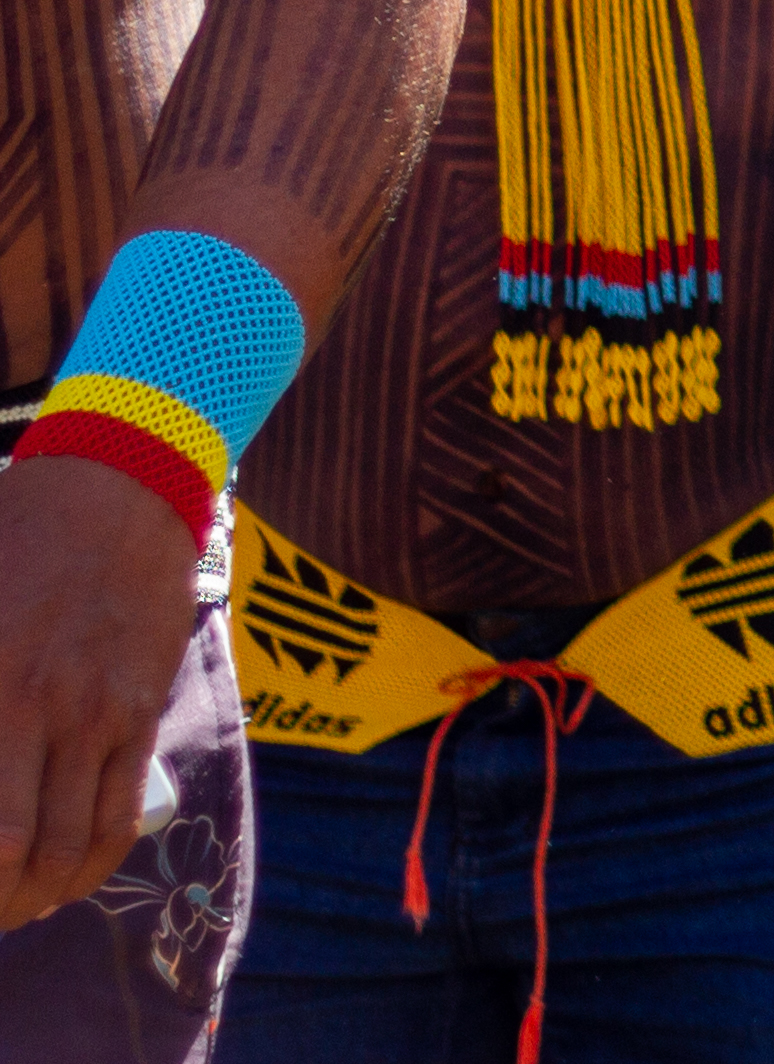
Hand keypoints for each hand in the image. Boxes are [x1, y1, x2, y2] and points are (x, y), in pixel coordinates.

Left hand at [0, 461, 195, 933]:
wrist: (117, 485)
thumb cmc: (12, 541)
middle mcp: (40, 711)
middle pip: (16, 853)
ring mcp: (97, 714)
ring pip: (73, 846)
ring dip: (40, 896)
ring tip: (17, 909)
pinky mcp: (139, 709)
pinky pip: (121, 811)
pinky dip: (94, 864)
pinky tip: (68, 880)